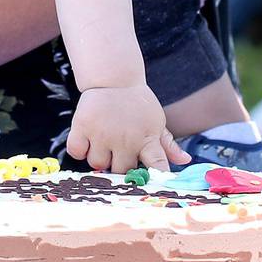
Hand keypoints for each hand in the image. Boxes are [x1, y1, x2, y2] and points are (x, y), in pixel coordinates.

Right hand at [66, 83, 186, 173]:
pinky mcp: (82, 126)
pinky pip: (77, 152)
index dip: (156, 176)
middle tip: (118, 151)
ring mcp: (103, 133)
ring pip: (97, 164)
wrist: (114, 79)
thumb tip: (185, 161)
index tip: (153, 182)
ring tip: (103, 142)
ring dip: (99, 158)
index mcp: (147, 138)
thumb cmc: (137, 103)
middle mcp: (126, 138)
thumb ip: (168, 145)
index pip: (156, 164)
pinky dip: (80, 150)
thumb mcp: (156, 121)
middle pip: (120, 171)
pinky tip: (87, 141)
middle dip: (119, 165)